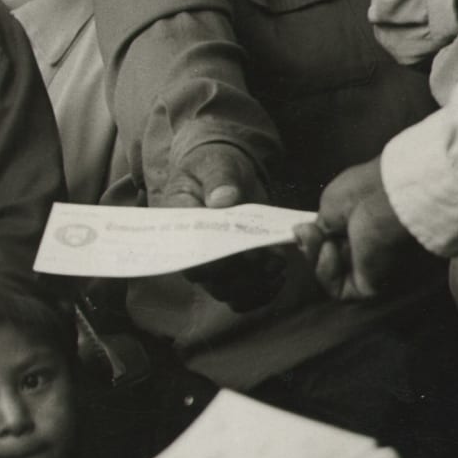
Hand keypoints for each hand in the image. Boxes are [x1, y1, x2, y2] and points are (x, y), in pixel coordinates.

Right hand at [160, 148, 287, 312]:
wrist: (223, 172)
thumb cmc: (214, 164)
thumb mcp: (216, 162)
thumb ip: (218, 178)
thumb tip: (223, 199)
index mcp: (179, 223)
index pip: (190, 256)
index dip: (217, 263)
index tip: (246, 254)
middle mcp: (193, 249)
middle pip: (212, 281)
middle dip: (242, 276)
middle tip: (267, 260)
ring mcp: (213, 262)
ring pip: (228, 292)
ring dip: (255, 286)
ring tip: (276, 266)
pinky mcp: (233, 268)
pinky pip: (243, 295)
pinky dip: (262, 292)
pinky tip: (277, 275)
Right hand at [294, 159, 437, 299]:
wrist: (384, 202)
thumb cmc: (362, 193)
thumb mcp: (329, 204)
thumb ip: (317, 227)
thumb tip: (300, 234)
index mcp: (360, 227)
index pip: (331, 242)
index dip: (313, 238)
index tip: (300, 230)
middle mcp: (365, 249)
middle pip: (326, 260)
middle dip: (312, 247)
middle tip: (308, 233)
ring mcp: (368, 270)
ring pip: (328, 276)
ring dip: (316, 258)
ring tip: (323, 240)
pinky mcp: (369, 287)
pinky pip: (337, 289)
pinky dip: (326, 272)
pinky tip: (331, 251)